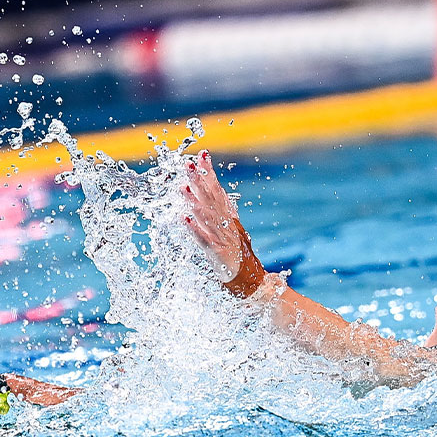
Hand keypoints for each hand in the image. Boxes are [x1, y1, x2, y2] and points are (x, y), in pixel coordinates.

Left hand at [181, 150, 266, 296]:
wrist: (253, 283)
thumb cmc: (240, 255)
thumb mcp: (233, 229)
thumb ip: (224, 211)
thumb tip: (219, 190)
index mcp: (228, 217)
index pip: (217, 190)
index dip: (209, 173)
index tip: (202, 154)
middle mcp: (226, 225)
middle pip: (211, 198)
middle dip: (199, 180)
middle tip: (187, 164)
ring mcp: (222, 238)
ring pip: (207, 216)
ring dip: (195, 201)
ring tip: (183, 187)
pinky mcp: (218, 254)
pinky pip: (204, 240)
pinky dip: (194, 229)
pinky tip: (183, 219)